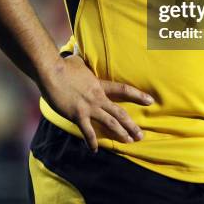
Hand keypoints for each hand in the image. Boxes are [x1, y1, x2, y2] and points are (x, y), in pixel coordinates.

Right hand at [39, 55, 153, 151]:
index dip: (138, 96)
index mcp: (100, 85)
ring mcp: (89, 107)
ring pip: (110, 123)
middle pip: (120, 113)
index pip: (124, 90)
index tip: (150, 101)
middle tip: (141, 135)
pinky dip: (92, 141)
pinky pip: (87, 132)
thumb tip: (80, 53)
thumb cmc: (64, 65)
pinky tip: (94, 150)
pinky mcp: (77, 115)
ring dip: (120, 134)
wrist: (52, 71)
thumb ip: (83, 63)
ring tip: (128, 142)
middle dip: (132, 125)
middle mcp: (98, 98)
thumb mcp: (79, 62)